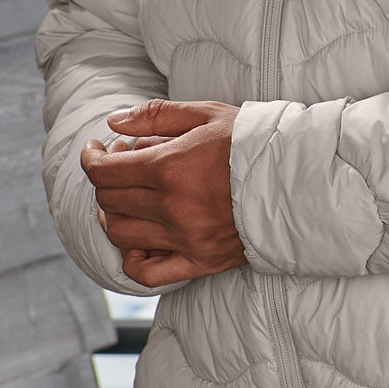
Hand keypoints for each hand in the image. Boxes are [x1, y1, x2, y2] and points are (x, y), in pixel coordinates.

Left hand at [81, 100, 246, 286]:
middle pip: (109, 202)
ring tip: (129, 198)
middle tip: (121, 166)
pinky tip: (138, 239)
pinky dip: (132, 258)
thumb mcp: (205, 114)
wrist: (297, 179)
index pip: (104, 172)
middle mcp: (172, 207)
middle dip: (105, 181)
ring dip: (113, 215)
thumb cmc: (251, 141)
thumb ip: (155, 115)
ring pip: (121, 235)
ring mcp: (185, 239)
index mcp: (169, 168)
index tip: (95, 151)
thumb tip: (113, 122)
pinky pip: (148, 273)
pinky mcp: (200, 261)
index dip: (90, 159)